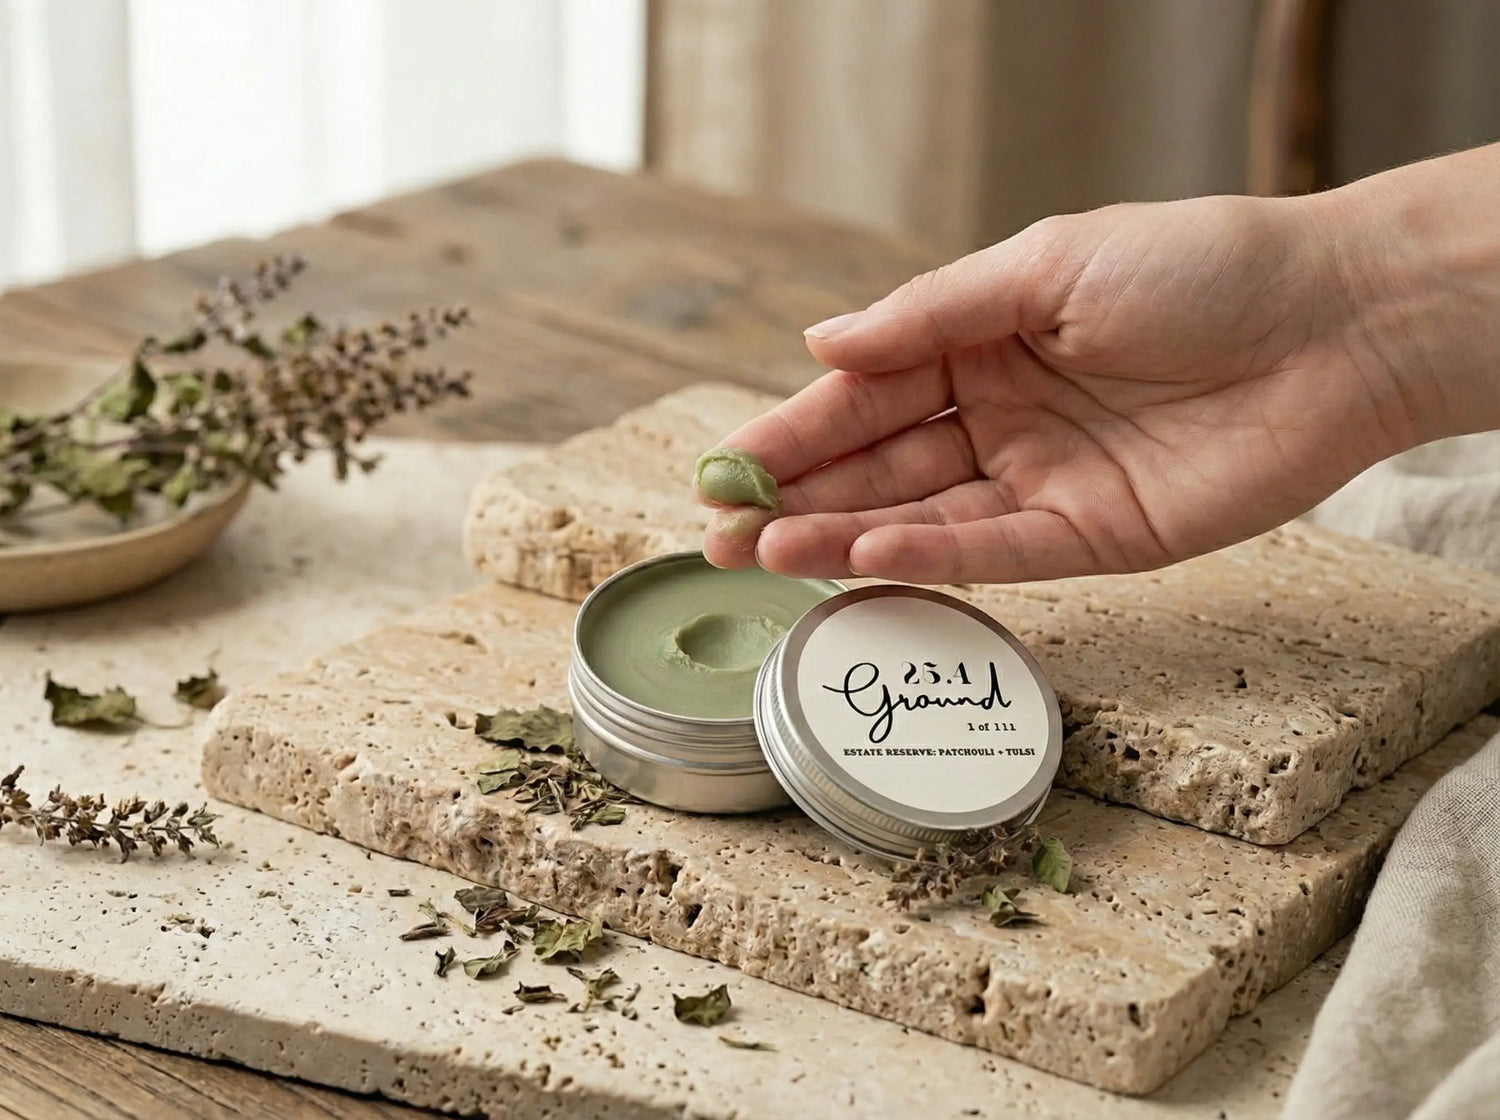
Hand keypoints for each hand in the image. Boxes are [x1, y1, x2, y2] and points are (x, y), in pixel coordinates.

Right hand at [700, 190, 1450, 583]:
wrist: (1335, 322)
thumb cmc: (1201, 265)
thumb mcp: (1046, 264)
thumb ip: (930, 315)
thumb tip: (820, 340)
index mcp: (984, 341)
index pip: (867, 393)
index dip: (792, 433)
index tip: (724, 469)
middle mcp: (1003, 416)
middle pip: (880, 465)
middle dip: (796, 500)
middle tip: (718, 537)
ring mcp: (1044, 481)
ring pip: (923, 516)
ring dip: (843, 537)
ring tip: (765, 557)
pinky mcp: (1093, 538)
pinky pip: (997, 550)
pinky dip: (931, 556)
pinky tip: (865, 556)